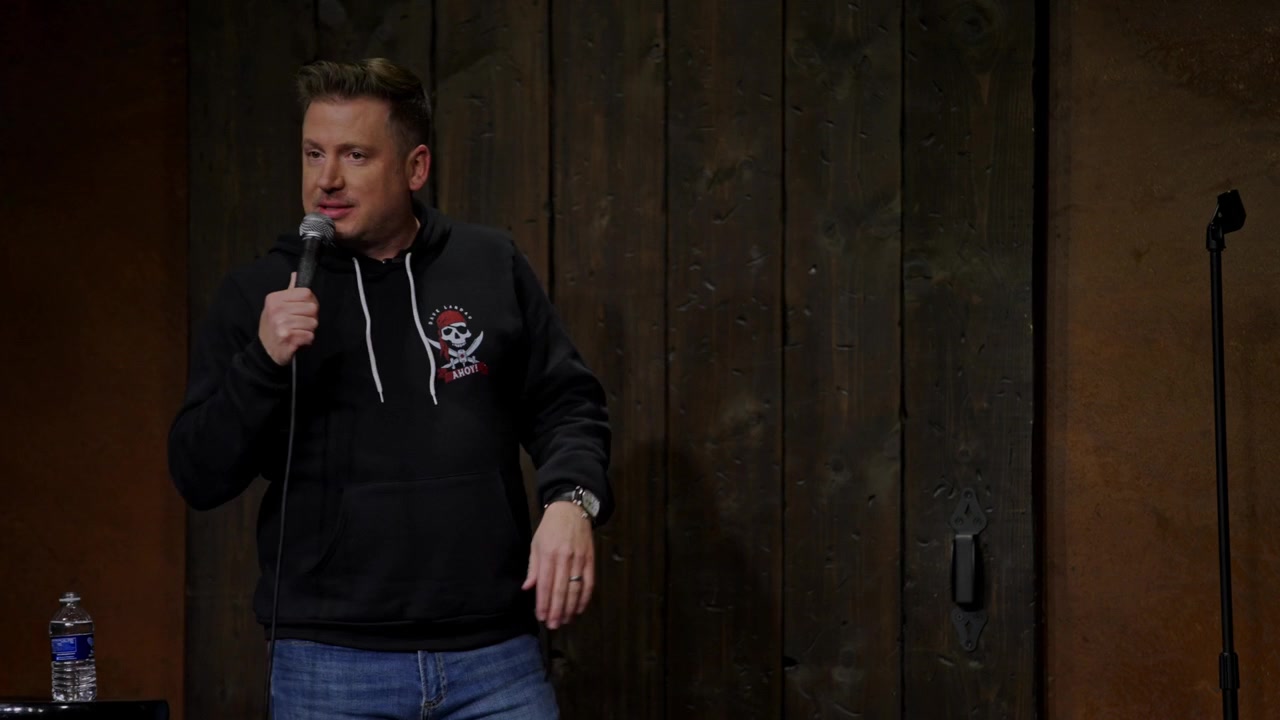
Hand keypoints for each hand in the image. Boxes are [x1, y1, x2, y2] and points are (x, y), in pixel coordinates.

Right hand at [259, 272, 318, 364]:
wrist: (264, 352)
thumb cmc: (273, 328)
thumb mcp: (276, 306)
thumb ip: (289, 291)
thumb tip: (296, 274)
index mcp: (274, 299)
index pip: (306, 293)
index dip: (311, 302)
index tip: (304, 310)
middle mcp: (277, 310)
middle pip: (312, 308)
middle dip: (311, 318)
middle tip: (300, 324)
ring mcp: (281, 324)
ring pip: (313, 323)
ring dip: (308, 330)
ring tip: (297, 333)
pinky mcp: (288, 338)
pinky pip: (310, 336)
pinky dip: (307, 341)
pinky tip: (297, 341)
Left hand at [522, 501, 594, 628]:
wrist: (572, 510)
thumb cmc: (550, 528)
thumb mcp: (536, 544)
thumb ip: (533, 568)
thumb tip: (527, 588)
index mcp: (548, 554)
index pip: (544, 584)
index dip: (543, 603)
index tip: (541, 617)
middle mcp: (564, 558)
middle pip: (560, 590)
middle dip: (556, 611)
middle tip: (553, 625)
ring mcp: (579, 559)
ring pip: (575, 589)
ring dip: (570, 608)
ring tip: (565, 621)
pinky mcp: (591, 559)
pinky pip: (589, 583)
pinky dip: (585, 598)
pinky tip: (579, 609)